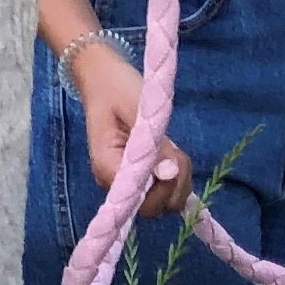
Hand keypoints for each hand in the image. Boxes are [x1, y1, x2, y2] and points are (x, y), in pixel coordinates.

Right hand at [70, 43, 190, 211]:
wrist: (104, 76)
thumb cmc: (116, 87)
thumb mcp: (137, 109)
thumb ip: (154, 144)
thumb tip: (169, 173)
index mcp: (107, 167)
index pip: (138, 201)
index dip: (162, 189)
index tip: (171, 160)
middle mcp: (116, 181)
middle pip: (154, 208)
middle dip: (175, 185)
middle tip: (176, 152)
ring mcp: (128, 179)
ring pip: (165, 201)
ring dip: (180, 179)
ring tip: (174, 148)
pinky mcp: (141, 174)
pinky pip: (166, 188)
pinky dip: (179, 175)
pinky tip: (173, 153)